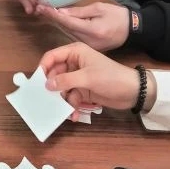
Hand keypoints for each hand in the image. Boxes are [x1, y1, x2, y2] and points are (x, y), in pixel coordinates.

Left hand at [36, 2, 129, 50]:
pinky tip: (59, 21)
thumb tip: (61, 12)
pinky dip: (66, 29)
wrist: (134, 31)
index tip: (41, 7)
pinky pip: (74, 39)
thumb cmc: (119, 17)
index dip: (53, 14)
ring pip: (68, 35)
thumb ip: (80, 12)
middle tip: (38, 8)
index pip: (67, 22)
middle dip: (52, 18)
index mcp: (92, 30)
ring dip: (58, 23)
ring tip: (45, 12)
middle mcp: (88, 42)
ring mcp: (90, 48)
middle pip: (65, 29)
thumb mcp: (100, 8)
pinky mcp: (91, 50)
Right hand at [39, 41, 156, 110]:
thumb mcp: (87, 78)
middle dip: (52, 88)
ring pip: (61, 88)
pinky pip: (70, 98)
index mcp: (75, 52)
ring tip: (64, 111)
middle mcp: (74, 63)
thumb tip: (46, 85)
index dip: (43, 68)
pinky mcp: (82, 90)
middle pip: (54, 74)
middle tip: (47, 100)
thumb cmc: (110, 77)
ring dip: (62, 100)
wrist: (132, 91)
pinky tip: (74, 115)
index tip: (37, 82)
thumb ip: (65, 80)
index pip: (52, 56)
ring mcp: (78, 77)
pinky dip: (71, 106)